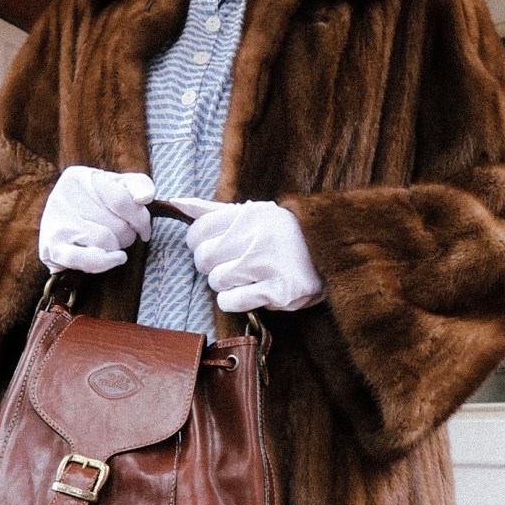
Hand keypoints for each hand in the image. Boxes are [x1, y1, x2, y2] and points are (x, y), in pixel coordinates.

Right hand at [39, 166, 155, 273]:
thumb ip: (138, 185)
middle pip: (117, 225)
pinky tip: (113, 258)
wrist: (58, 226)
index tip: (145, 230)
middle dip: (126, 235)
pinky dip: (105, 262)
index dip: (141, 220)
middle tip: (120, 235)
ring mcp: (57, 223)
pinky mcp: (53, 248)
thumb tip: (145, 197)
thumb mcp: (116, 185)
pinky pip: (88, 260)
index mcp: (80, 177)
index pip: (122, 200)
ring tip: (110, 243)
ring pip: (105, 242)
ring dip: (116, 248)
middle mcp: (64, 196)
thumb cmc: (93, 204)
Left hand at [170, 197, 323, 312]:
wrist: (330, 253)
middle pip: (203, 259)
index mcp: (248, 214)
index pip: (197, 231)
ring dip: (226, 285)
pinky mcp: (277, 291)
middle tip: (232, 265)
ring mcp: (267, 265)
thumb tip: (175, 202)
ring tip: (246, 278)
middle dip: (212, 266)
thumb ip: (212, 211)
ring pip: (216, 281)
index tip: (215, 248)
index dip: (199, 245)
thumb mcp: (252, 214)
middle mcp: (256, 236)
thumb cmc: (282, 235)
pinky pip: (231, 302)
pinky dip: (234, 301)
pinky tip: (250, 292)